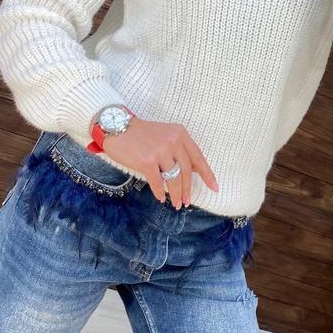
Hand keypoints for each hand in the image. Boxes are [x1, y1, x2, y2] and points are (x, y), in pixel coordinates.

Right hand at [102, 117, 218, 208]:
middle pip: (187, 171)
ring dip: (176, 194)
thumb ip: (180, 150)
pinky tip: (161, 198)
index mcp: (180, 134)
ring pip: (174, 178)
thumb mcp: (166, 136)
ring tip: (177, 204)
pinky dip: (160, 192)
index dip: (207, 174)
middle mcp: (173, 141)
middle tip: (188, 201)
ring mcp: (160, 151)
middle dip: (188, 189)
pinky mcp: (147, 161)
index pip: (198, 157)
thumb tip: (194, 171)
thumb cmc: (142, 134)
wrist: (117, 127)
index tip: (215, 187)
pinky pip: (157, 182)